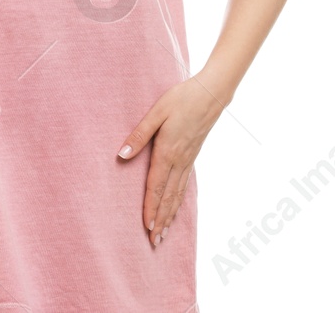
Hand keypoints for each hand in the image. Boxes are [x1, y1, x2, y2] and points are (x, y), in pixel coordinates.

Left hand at [117, 73, 225, 247]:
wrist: (211, 92)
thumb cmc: (182, 98)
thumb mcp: (157, 111)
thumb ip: (140, 134)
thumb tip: (122, 154)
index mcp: (168, 151)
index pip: (156, 186)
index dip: (151, 207)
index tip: (147, 226)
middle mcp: (179, 160)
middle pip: (168, 196)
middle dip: (161, 220)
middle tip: (154, 241)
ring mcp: (188, 160)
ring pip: (178, 194)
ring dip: (170, 215)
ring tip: (164, 234)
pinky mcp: (192, 156)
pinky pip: (185, 185)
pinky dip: (179, 201)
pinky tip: (175, 209)